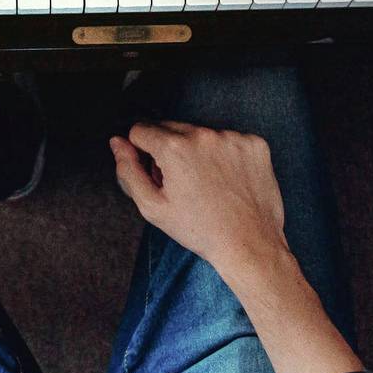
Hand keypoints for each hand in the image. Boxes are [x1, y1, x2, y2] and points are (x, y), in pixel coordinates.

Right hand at [108, 120, 295, 291]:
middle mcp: (204, 135)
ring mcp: (233, 137)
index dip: (142, 152)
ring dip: (198, 151)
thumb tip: (117, 142)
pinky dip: (225, 155)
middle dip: (169, 150)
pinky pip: (229, 140)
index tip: (156, 173)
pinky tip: (228, 181)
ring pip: (201, 134)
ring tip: (207, 185)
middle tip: (181, 183)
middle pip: (171, 127)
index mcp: (174, 148)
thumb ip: (128, 170)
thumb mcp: (152, 207)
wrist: (249, 245)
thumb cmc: (199, 230)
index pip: (141, 129)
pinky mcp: (255, 144)